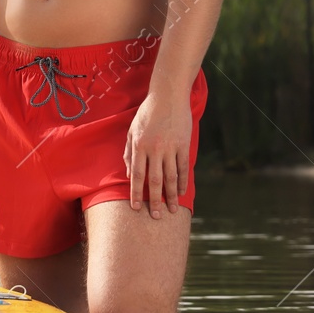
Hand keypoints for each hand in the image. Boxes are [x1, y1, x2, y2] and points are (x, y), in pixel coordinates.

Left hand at [123, 91, 192, 218]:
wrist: (168, 96)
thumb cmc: (147, 113)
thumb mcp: (132, 130)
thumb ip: (129, 152)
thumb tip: (129, 175)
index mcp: (139, 146)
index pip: (137, 175)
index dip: (136, 193)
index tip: (136, 208)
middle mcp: (155, 149)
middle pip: (154, 180)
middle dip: (155, 200)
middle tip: (156, 216)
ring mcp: (171, 147)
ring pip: (171, 176)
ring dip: (172, 195)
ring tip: (173, 209)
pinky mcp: (184, 144)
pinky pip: (183, 167)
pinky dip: (183, 181)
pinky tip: (183, 192)